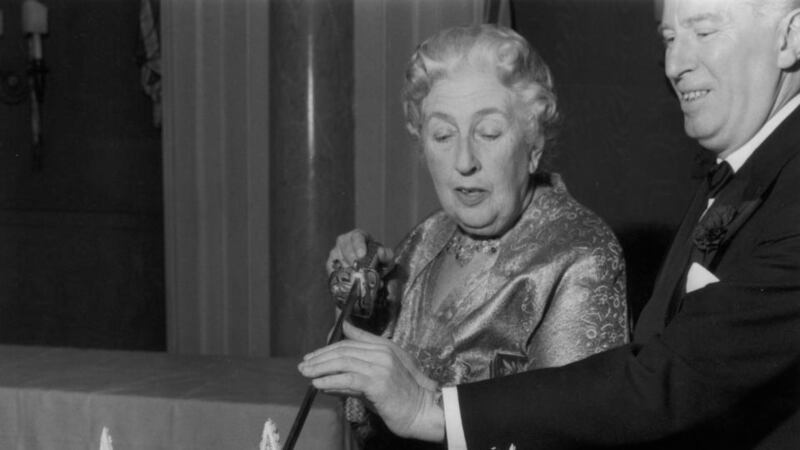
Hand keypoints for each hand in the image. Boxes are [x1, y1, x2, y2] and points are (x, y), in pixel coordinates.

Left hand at [298, 322, 444, 441]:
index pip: (350, 341)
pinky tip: (317, 384)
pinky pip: (348, 378)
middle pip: (344, 349)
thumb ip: (357, 370)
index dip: (328, 347)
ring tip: (306, 373)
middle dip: (320, 356)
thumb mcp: (379, 378)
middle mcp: (383, 352)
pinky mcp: (378, 382)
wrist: (424, 411)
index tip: (312, 355)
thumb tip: (328, 374)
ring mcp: (381, 366)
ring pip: (343, 361)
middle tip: (304, 365)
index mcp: (385, 346)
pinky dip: (330, 380)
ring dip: (320, 367)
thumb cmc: (402, 398)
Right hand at [326, 229, 394, 274]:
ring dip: (345, 269)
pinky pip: (331, 268)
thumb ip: (387, 255)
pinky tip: (345, 283)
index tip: (362, 256)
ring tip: (354, 278)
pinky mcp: (330, 263)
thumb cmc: (378, 260)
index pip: (357, 237)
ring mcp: (335, 251)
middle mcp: (344, 241)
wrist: (370, 269)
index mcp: (359, 235)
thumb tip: (381, 252)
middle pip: (344, 247)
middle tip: (358, 270)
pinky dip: (337, 275)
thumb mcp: (387, 257)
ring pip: (336, 258)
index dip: (359, 246)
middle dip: (351, 259)